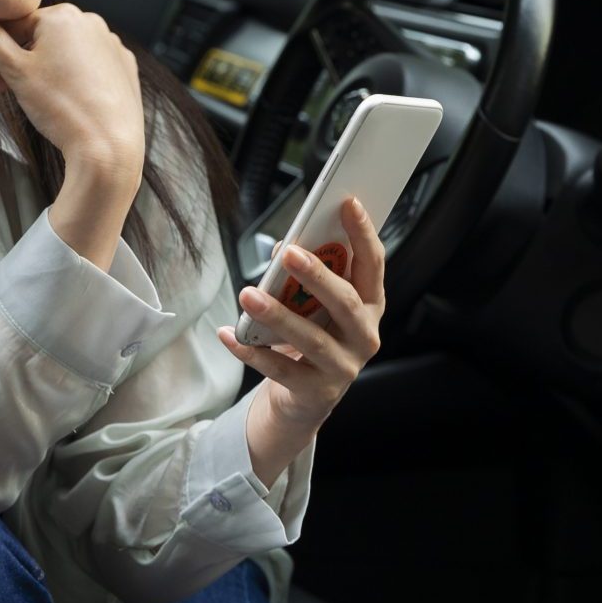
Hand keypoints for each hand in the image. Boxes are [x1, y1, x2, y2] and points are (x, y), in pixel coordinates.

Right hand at [0, 2, 145, 170]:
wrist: (109, 147)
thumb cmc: (62, 107)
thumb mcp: (14, 70)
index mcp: (64, 15)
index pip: (10, 23)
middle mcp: (91, 22)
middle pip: (33, 37)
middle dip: (0, 57)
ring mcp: (110, 45)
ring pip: (57, 51)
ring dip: (26, 68)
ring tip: (1, 90)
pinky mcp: (121, 68)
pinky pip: (81, 65)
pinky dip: (59, 75)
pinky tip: (44, 93)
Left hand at [217, 195, 385, 430]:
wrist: (307, 398)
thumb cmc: (315, 337)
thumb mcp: (317, 305)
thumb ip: (307, 276)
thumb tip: (283, 249)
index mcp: (370, 305)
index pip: (372, 265)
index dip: (363, 234)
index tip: (349, 204)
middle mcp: (364, 336)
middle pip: (345, 302)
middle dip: (317, 275)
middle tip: (289, 252)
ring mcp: (343, 367)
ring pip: (311, 338)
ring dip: (277, 314)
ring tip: (248, 295)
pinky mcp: (317, 391)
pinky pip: (280, 370)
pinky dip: (251, 352)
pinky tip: (228, 334)